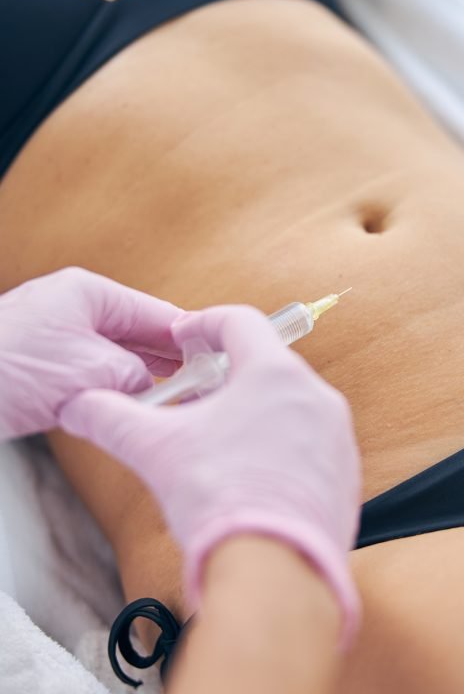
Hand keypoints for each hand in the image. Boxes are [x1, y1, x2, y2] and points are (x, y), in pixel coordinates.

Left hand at [0, 267, 182, 440]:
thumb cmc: (12, 371)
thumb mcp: (99, 372)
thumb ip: (138, 375)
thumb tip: (148, 387)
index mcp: (89, 292)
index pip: (156, 312)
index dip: (189, 337)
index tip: (213, 359)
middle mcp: (71, 305)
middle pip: (136, 331)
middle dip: (164, 358)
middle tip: (195, 381)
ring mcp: (52, 332)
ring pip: (112, 353)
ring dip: (135, 375)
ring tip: (167, 395)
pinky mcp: (38, 360)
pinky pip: (88, 370)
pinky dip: (108, 386)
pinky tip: (126, 402)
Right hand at [60, 306, 361, 645]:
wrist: (276, 570)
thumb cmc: (220, 499)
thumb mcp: (156, 449)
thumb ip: (111, 418)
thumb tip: (79, 405)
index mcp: (275, 373)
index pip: (241, 321)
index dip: (205, 323)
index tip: (184, 338)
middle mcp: (316, 396)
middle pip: (267, 365)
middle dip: (227, 376)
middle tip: (195, 398)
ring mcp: (337, 435)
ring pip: (291, 406)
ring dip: (256, 412)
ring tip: (221, 442)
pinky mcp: (345, 472)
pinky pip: (311, 444)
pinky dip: (282, 447)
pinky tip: (254, 476)